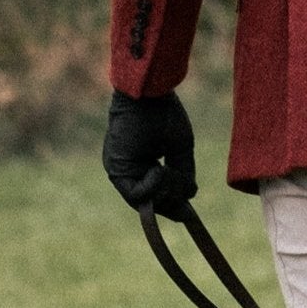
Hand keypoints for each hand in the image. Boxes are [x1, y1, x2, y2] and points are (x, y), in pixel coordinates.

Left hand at [102, 89, 197, 220]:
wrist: (150, 92)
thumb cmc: (164, 113)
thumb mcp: (180, 147)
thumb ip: (183, 173)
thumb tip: (190, 196)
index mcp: (140, 164)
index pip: (155, 195)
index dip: (172, 206)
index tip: (189, 214)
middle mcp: (127, 170)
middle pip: (149, 202)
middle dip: (171, 200)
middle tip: (186, 187)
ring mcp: (119, 170)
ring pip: (143, 202)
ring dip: (164, 192)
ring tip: (173, 170)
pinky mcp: (117, 169)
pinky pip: (136, 194)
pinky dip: (154, 186)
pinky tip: (161, 168)